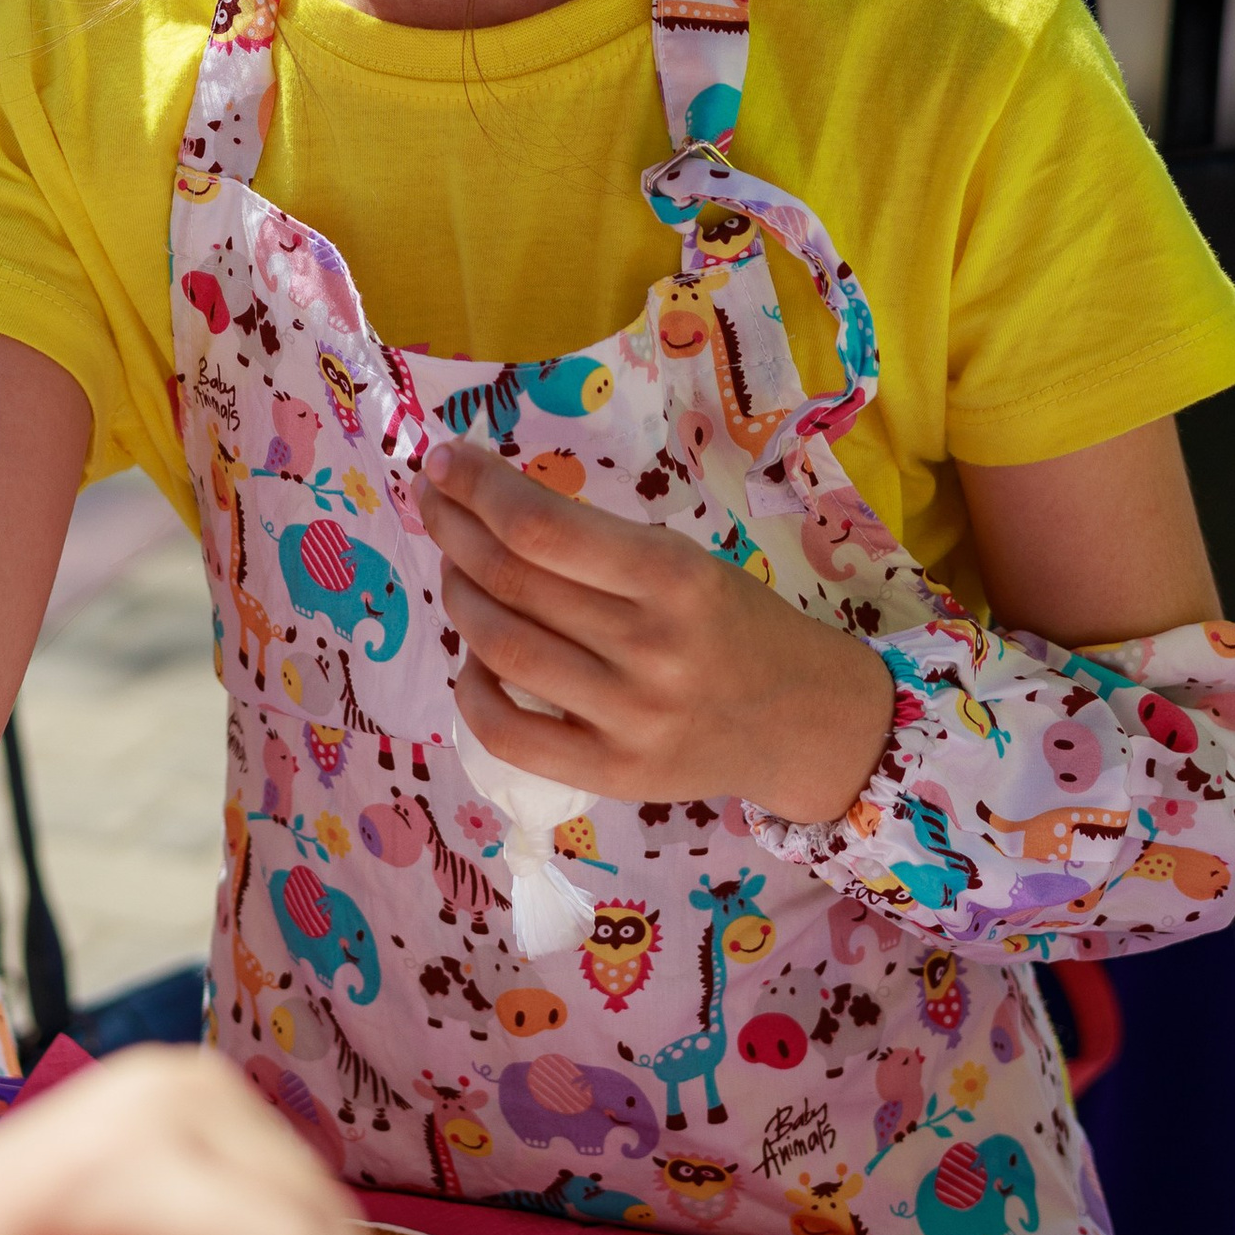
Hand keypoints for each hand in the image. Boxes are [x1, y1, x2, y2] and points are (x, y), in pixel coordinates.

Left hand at [421, 442, 894, 826]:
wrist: (802, 719)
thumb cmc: (734, 623)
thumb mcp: (685, 563)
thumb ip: (599, 546)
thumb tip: (488, 508)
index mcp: (674, 577)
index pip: (543, 526)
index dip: (477, 489)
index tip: (442, 460)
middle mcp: (649, 648)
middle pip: (512, 582)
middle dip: (453, 530)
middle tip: (432, 502)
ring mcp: (627, 718)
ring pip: (501, 648)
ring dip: (458, 597)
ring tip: (454, 570)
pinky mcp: (610, 774)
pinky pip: (508, 733)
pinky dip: (471, 688)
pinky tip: (473, 657)